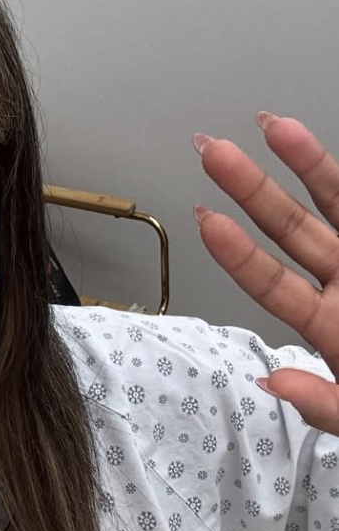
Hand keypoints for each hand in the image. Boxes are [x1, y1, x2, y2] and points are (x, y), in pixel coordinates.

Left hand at [193, 113, 338, 434]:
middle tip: (211, 151)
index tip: (205, 218)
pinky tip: (313, 142)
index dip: (239, 253)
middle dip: (252, 189)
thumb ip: (325, 405)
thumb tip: (275, 383)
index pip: (273, 284)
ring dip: (308, 163)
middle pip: (293, 230)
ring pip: (337, 204)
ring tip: (272, 124)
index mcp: (328, 326)